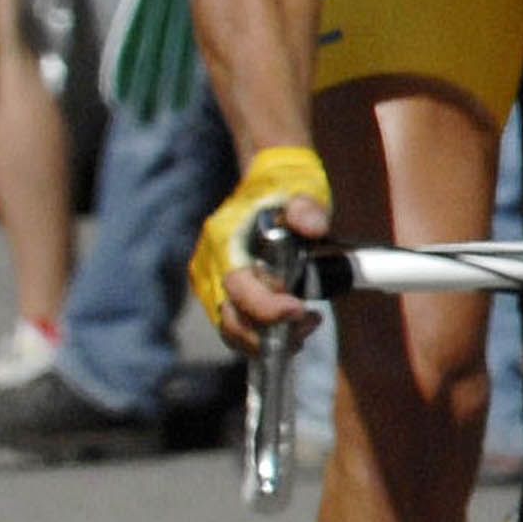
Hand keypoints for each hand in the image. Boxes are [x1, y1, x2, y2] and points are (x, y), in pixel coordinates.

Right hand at [189, 145, 334, 350]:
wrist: (268, 183)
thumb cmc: (284, 186)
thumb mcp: (302, 188)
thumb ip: (307, 207)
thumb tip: (312, 227)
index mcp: (224, 241)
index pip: (236, 287)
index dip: (265, 308)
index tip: (299, 309)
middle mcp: (210, 267)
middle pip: (231, 319)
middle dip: (271, 332)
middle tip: (311, 320)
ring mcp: (212, 284)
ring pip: (233, 330)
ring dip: (271, 339)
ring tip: (308, 322)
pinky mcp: (222, 295)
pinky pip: (239, 326)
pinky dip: (265, 335)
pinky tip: (296, 325)